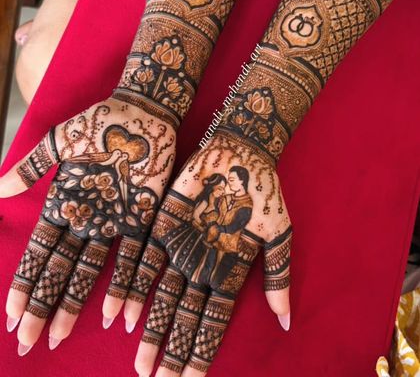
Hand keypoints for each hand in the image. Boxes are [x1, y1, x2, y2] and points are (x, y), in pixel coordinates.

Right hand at [0, 96, 175, 353]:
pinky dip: (125, 286)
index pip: (39, 252)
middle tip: (28, 340)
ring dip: (74, 304)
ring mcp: (114, 222)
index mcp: (64, 204)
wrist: (142, 112)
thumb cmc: (99, 123)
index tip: (12, 314)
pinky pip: (133, 258)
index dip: (25, 283)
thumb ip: (31, 167)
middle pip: (60, 270)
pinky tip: (116, 316)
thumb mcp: (59, 142)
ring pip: (90, 272)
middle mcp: (87, 220)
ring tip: (59, 335)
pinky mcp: (142, 218)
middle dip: (43, 304)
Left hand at [130, 132, 291, 376]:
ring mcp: (181, 248)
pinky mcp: (163, 226)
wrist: (240, 152)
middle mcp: (201, 266)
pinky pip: (145, 262)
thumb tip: (286, 322)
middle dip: (172, 350)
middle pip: (184, 318)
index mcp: (228, 271)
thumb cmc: (262, 192)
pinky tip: (122, 314)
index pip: (213, 322)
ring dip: (151, 330)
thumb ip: (278, 275)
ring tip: (139, 363)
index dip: (201, 351)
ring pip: (162, 298)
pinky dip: (134, 288)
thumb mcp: (278, 234)